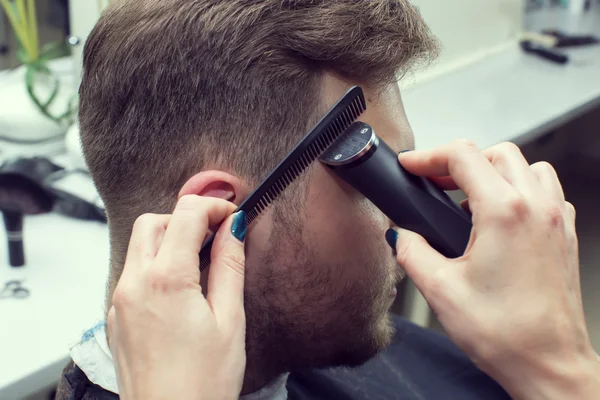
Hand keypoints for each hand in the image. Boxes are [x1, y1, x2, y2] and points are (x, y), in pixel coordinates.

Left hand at [107, 196, 246, 399]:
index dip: (213, 206)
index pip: (186, 214)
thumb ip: (230, 265)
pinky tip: (181, 290)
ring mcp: (120, 302)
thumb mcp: (230, 320)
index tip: (232, 216)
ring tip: (201, 263)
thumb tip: (234, 229)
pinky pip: (133, 274)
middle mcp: (134, 284)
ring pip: (139, 246)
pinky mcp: (116, 319)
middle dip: (185, 218)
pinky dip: (156, 266)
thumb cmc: (202, 384)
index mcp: (166, 280)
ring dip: (169, 241)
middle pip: (153, 222)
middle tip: (215, 235)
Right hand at [393, 141, 599, 399]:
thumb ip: (412, 251)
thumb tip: (402, 234)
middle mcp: (536, 208)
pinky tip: (500, 217)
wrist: (549, 365)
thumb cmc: (506, 333)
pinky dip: (519, 190)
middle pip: (497, 153)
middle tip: (435, 182)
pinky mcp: (564, 236)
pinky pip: (545, 191)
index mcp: (505, 213)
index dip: (428, 156)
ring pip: (527, 167)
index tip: (411, 167)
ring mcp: (556, 221)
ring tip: (468, 197)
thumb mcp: (440, 289)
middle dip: (460, 161)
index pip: (463, 156)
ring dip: (494, 171)